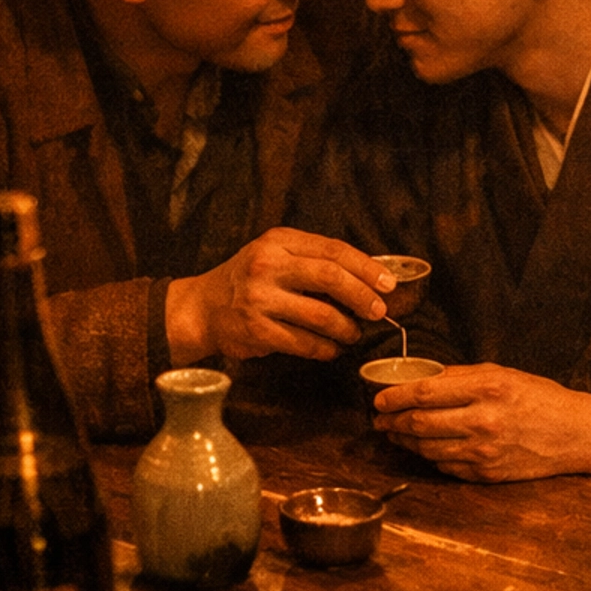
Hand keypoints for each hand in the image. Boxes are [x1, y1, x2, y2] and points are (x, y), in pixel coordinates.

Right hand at [166, 231, 397, 365]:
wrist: (202, 307)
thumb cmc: (248, 280)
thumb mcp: (274, 255)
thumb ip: (312, 260)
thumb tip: (368, 277)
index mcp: (278, 242)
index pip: (332, 250)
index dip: (366, 268)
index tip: (388, 283)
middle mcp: (267, 266)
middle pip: (330, 277)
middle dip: (362, 296)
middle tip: (378, 311)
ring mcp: (260, 299)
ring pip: (321, 315)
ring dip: (346, 328)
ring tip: (353, 333)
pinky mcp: (256, 330)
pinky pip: (303, 343)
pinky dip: (325, 349)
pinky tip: (331, 349)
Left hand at [371, 363, 590, 487]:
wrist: (575, 435)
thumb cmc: (539, 398)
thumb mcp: (502, 374)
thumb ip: (461, 377)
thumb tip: (421, 380)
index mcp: (487, 389)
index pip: (425, 393)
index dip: (395, 397)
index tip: (379, 398)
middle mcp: (484, 421)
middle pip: (420, 423)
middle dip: (392, 421)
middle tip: (379, 418)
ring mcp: (484, 452)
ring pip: (428, 448)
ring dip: (405, 441)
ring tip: (394, 432)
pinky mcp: (486, 473)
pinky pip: (445, 466)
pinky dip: (429, 456)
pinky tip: (423, 448)